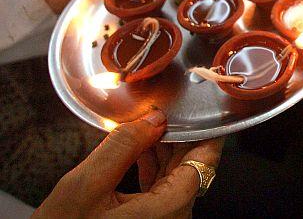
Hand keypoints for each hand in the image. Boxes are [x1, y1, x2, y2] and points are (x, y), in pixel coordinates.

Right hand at [33, 110, 223, 218]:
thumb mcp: (86, 186)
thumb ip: (123, 146)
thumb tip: (153, 118)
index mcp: (169, 209)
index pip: (205, 160)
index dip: (206, 129)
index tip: (203, 105)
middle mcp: (174, 218)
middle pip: (191, 165)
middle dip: (180, 133)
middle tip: (165, 108)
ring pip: (177, 175)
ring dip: (165, 148)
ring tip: (148, 124)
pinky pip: (163, 188)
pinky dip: (154, 166)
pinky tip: (140, 150)